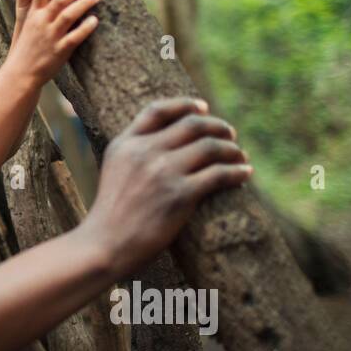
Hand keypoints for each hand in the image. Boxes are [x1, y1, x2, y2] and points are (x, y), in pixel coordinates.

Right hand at [3, 0, 100, 84]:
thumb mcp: (22, 17)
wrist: (21, 73)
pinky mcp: (60, 51)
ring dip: (83, 3)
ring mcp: (51, 37)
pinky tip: (95, 20)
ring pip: (68, 16)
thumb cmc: (24, 43)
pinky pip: (74, 37)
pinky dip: (85, 28)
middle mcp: (41, 22)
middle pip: (59, 0)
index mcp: (33, 13)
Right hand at [82, 98, 252, 277]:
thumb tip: (166, 144)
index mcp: (125, 144)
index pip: (158, 110)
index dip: (185, 104)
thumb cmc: (111, 216)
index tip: (204, 108)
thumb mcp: (113, 172)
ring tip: (240, 155)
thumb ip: (134, 154)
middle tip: (230, 133)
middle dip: (217, 126)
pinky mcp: (180, 195)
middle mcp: (144, 152)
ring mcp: (163, 172)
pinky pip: (219, 174)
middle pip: (191, 124)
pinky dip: (237, 171)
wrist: (104, 246)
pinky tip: (246, 173)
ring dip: (231, 148)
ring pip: (210, 146)